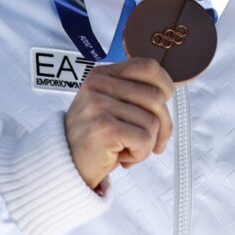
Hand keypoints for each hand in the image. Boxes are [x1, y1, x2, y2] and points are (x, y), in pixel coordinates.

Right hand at [64, 58, 175, 189]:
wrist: (63, 167)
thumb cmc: (94, 139)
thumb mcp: (112, 106)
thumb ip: (136, 95)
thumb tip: (170, 93)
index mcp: (102, 74)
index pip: (148, 67)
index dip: (166, 85)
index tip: (164, 104)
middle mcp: (98, 85)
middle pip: (156, 97)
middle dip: (163, 125)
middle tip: (150, 142)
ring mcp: (98, 105)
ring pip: (152, 121)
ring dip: (147, 143)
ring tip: (127, 149)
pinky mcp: (103, 127)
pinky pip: (144, 139)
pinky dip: (140, 154)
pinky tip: (122, 158)